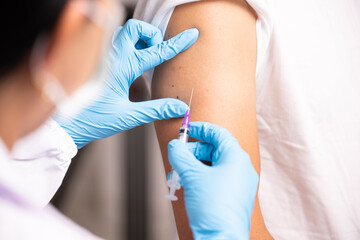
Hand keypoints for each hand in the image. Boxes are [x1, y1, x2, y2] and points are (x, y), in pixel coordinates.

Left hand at [56, 19, 198, 147]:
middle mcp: (110, 57)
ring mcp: (100, 56)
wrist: (64, 125)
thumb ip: (156, 110)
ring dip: (138, 39)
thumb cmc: (91, 120)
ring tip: (144, 56)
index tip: (191, 35)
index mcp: (121, 68)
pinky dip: (127, 46)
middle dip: (151, 34)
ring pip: (122, 33)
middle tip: (156, 50)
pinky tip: (129, 65)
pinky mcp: (95, 61)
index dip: (176, 43)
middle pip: (135, 28)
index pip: (155, 51)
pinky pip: (113, 43)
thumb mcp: (128, 117)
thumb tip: (180, 108)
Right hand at [168, 122, 258, 238]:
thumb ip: (180, 155)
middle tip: (178, 157)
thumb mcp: (192, 176)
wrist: (221, 239)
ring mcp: (239, 184)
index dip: (201, 129)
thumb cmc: (213, 208)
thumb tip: (174, 146)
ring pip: (213, 166)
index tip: (188, 129)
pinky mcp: (234, 196)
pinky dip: (201, 178)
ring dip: (194, 166)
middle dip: (193, 152)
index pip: (219, 134)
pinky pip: (216, 179)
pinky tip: (188, 185)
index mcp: (236, 158)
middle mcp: (241, 169)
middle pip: (214, 150)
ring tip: (179, 175)